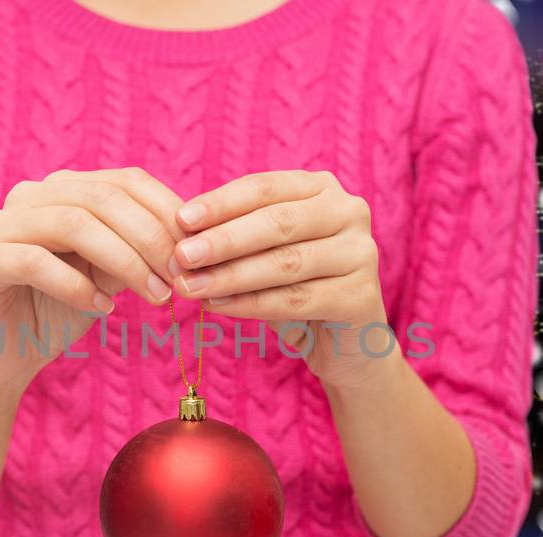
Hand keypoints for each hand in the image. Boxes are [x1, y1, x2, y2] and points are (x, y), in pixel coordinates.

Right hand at [0, 168, 182, 390]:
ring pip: (73, 224)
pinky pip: (35, 262)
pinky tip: (102, 310)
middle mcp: (29, 196)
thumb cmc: (60, 311)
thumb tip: (192, 243)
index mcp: (63, 189)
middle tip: (181, 279)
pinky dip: (76, 286)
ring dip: (125, 261)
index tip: (199, 251)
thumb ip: (139, 253)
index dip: (168, 212)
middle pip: (103, 198)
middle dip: (151, 239)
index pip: (125, 181)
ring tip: (155, 296)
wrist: (3, 356)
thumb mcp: (109, 277)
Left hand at [170, 170, 395, 389]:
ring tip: (191, 287)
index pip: (264, 188)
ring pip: (286, 263)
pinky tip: (219, 307)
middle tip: (182, 256)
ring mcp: (361, 253)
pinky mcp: (363, 296)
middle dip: (224, 240)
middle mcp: (349, 212)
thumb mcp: (262, 253)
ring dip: (231, 275)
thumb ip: (231, 238)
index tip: (180, 220)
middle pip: (277, 222)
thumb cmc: (294, 287)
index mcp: (321, 188)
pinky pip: (297, 299)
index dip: (221, 203)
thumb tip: (180, 236)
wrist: (344, 342)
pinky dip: (252, 304)